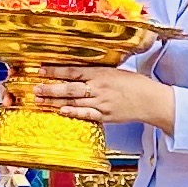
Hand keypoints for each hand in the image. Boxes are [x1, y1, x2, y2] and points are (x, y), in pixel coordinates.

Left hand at [30, 65, 172, 132]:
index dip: (55, 71)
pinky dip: (74, 113)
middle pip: (70, 87)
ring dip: (57, 101)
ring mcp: (102, 102)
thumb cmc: (135, 84)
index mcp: (101, 73)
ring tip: (42, 101)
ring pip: (75, 101)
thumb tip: (78, 71)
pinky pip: (87, 114)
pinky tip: (62, 111)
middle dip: (51, 88)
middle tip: (35, 88)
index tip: (41, 70)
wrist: (151, 100)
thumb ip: (96, 72)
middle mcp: (99, 87)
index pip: (73, 71)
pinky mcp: (106, 115)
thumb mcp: (115, 71)